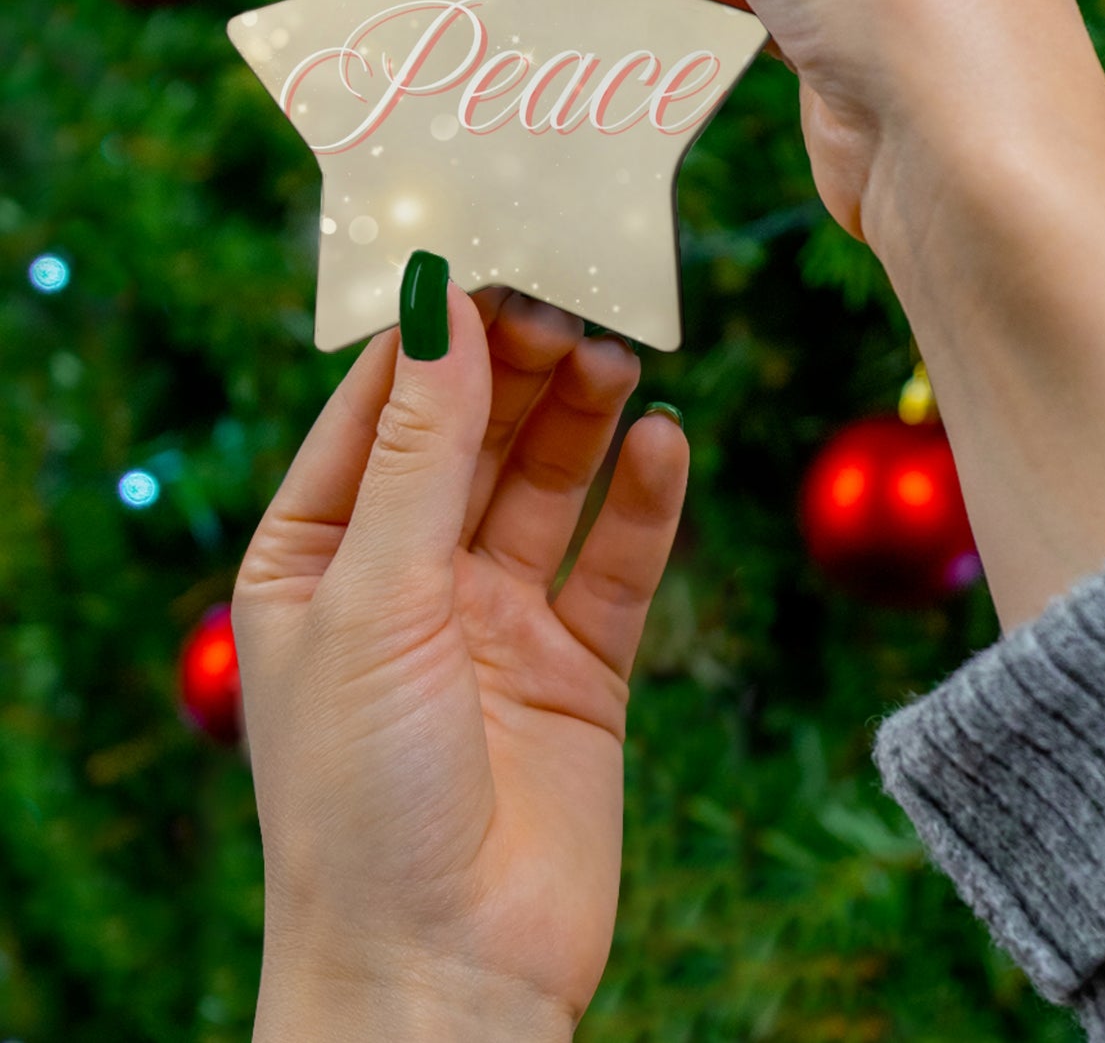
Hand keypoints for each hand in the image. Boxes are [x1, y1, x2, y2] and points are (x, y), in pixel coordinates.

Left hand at [232, 285, 687, 1037]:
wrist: (445, 976)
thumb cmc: (362, 794)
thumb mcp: (374, 598)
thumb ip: (418, 451)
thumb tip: (438, 305)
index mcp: (317, 557)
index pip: (377, 411)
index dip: (430, 335)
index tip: (487, 254)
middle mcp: (407, 578)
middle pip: (472, 437)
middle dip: (517, 368)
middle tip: (570, 301)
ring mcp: (497, 620)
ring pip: (548, 485)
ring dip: (582, 418)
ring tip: (617, 355)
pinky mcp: (579, 666)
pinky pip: (617, 562)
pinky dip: (644, 501)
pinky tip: (666, 443)